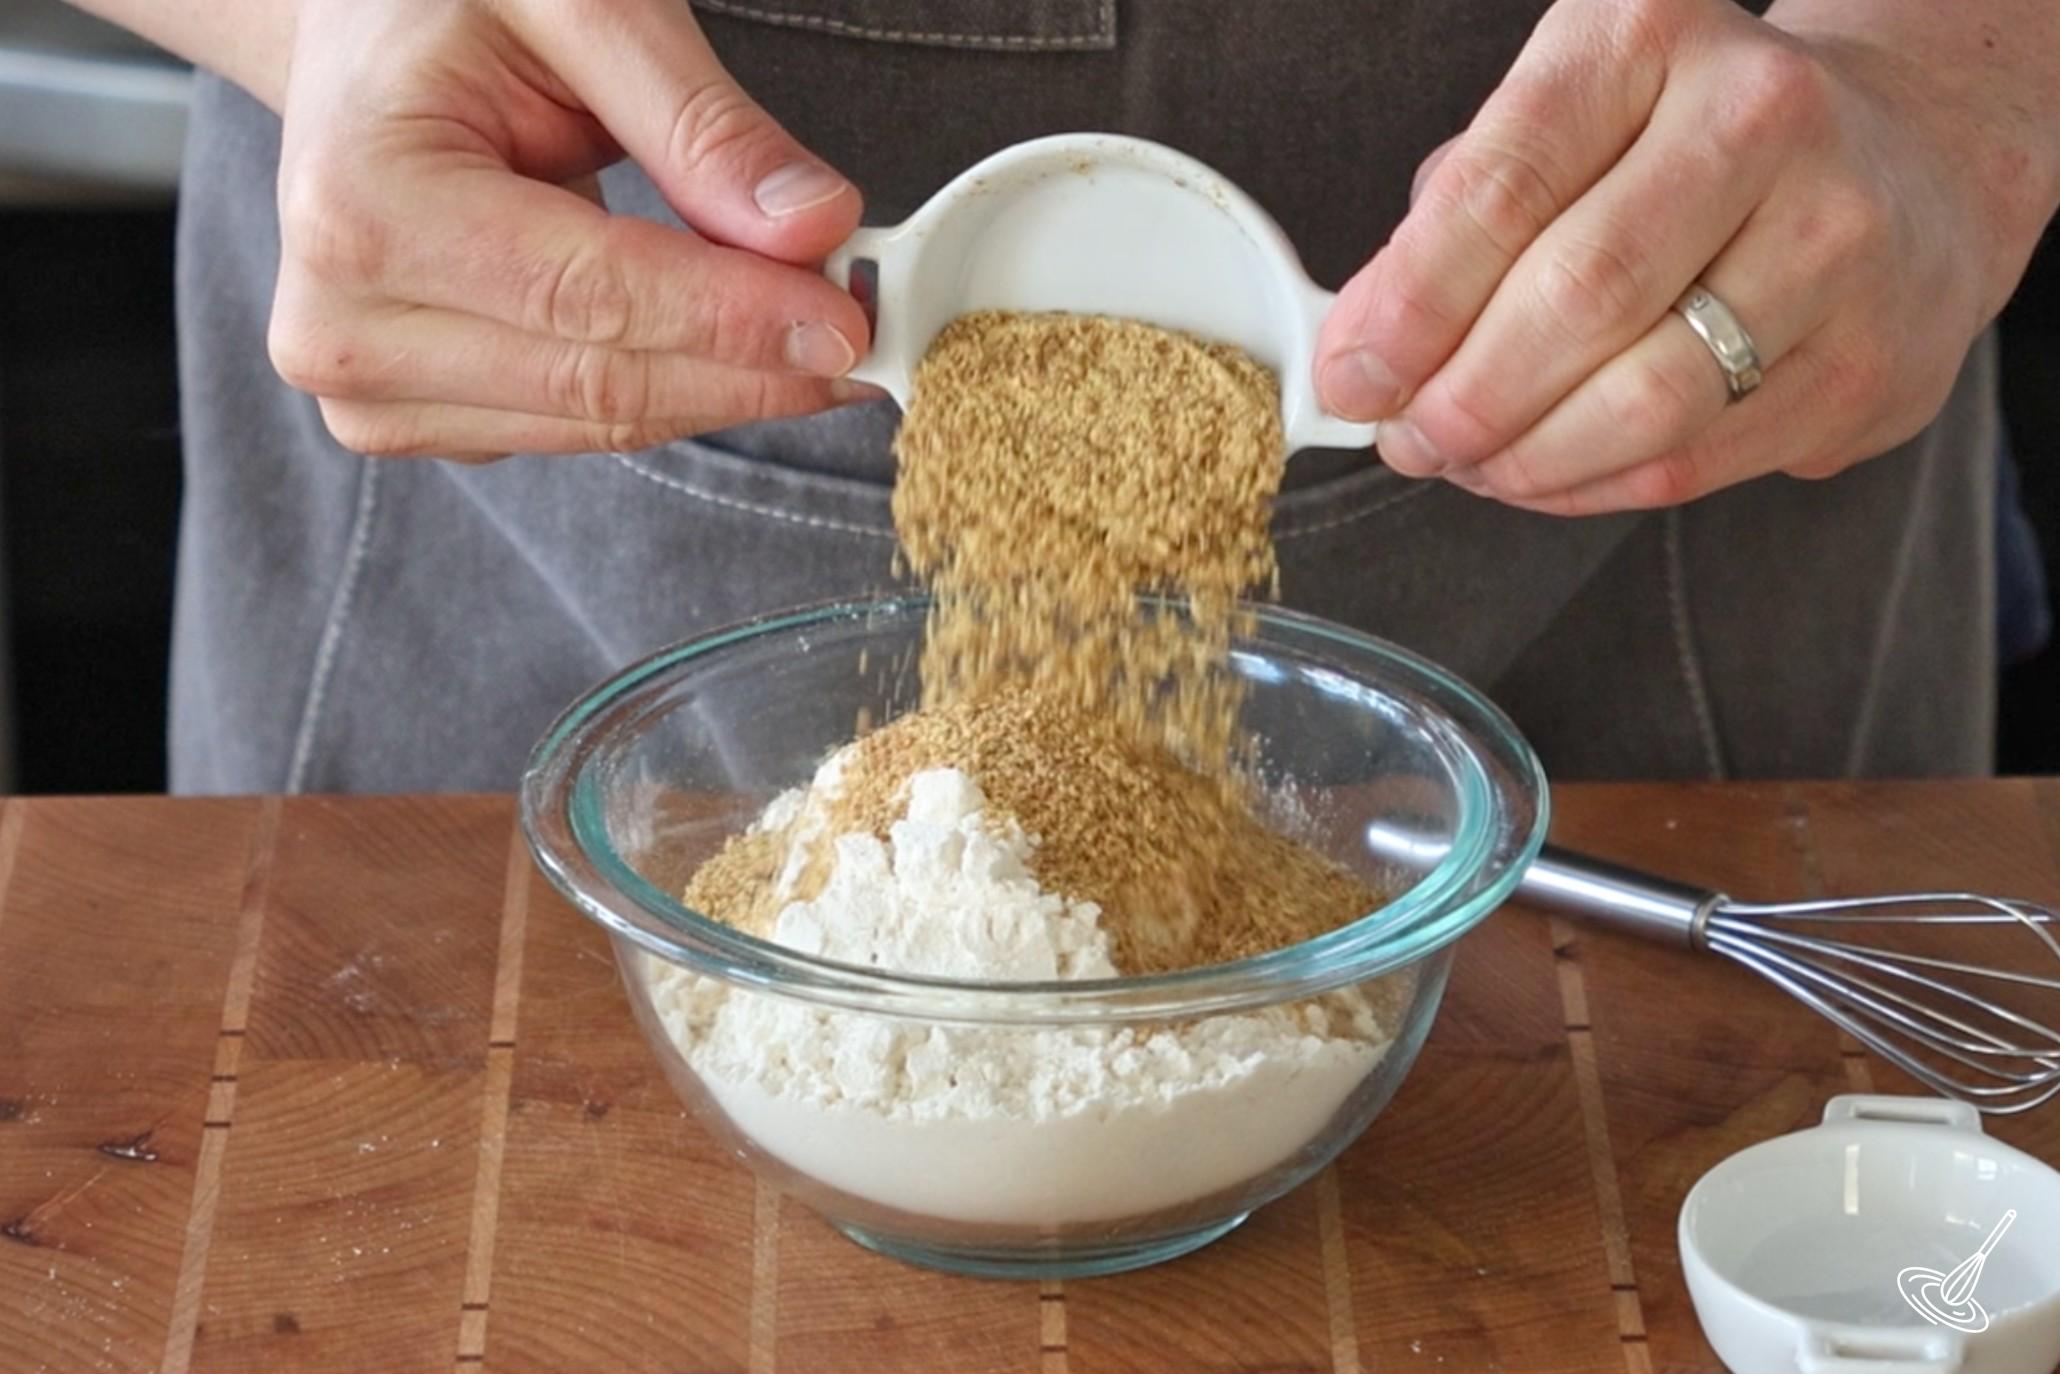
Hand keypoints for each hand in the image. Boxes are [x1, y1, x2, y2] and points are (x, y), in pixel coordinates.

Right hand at [265, 0, 873, 460]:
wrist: (355, 37)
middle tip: (872, 332)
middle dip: (755, 363)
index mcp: (364, 206)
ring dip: (729, 384)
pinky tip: (738, 343)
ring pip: (602, 422)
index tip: (853, 319)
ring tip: (820, 329)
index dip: (736, 318)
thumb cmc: (448, 3)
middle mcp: (344, 325)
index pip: (589, 299)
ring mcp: (371, 390)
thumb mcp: (579, 5)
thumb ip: (700, 123)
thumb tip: (818, 229)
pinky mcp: (415, 420)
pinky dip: (675, 389)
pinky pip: (578, 426)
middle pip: (603, 384)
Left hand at [1313, 0, 2058, 514]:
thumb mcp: (1567, 122)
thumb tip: (1363, 350)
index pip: (1504, 185)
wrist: (1911, 159)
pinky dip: (1590, 487)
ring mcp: (1835, 244)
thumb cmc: (1690, 144)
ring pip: (1643, 401)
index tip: (1352, 375)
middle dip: (1461, 396)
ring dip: (1522, 459)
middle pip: (1577, 299)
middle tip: (1409, 436)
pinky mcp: (1866, 365)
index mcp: (1650, 39)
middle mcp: (1761, 121)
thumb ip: (1457, 219)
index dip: (1412, 303)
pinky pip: (1691, 462)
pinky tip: (1545, 473)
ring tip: (1468, 460)